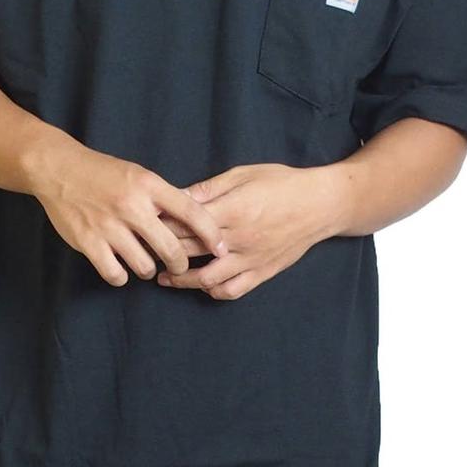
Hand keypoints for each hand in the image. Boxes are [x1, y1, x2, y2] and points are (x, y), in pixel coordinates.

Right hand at [31, 140, 227, 286]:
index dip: (211, 234)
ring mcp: (109, 226)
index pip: (192, 213)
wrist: (58, 169)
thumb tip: (193, 222)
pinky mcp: (88, 242)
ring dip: (148, 269)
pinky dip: (121, 276)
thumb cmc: (102, 173)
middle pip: (171, 248)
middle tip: (178, 266)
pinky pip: (115, 274)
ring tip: (143, 262)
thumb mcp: (138, 175)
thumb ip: (162, 198)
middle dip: (180, 263)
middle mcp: (131, 206)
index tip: (221, 249)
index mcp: (148, 185)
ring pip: (144, 266)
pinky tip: (120, 267)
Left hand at [156, 163, 345, 299]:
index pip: (185, 223)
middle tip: (146, 250)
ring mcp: (251, 259)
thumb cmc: (282, 183)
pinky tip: (202, 285)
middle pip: (189, 251)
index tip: (145, 224)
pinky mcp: (263, 272)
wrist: (321, 204)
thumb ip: (209, 189)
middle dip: (164, 251)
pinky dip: (213, 291)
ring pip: (207, 279)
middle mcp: (238, 239)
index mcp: (232, 211)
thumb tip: (177, 195)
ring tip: (165, 276)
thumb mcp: (243, 175)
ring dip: (182, 280)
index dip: (161, 225)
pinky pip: (233, 290)